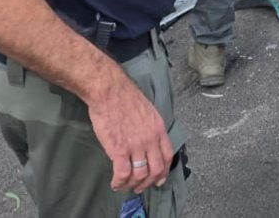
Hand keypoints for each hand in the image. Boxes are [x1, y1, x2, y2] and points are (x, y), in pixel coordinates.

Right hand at [87, 72, 174, 194]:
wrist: (110, 91)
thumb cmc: (125, 97)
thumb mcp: (148, 111)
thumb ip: (150, 128)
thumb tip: (148, 142)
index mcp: (159, 128)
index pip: (168, 155)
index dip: (164, 171)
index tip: (159, 179)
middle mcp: (150, 139)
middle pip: (156, 169)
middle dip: (149, 182)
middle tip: (141, 187)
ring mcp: (136, 145)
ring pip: (141, 174)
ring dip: (133, 184)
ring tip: (126, 186)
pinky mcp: (119, 149)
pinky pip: (123, 174)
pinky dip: (119, 182)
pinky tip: (115, 183)